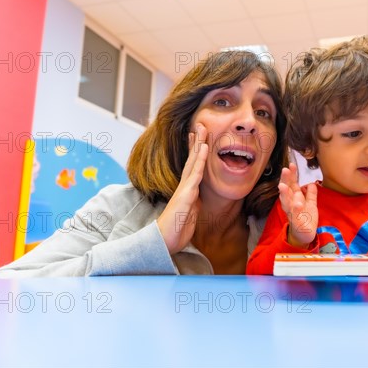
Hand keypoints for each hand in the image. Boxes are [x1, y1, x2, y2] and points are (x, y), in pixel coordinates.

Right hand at [157, 123, 207, 254]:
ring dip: (199, 145)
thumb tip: (196, 199)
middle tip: (200, 125)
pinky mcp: (185, 195)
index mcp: (186, 191)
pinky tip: (204, 149)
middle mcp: (184, 187)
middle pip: (191, 160)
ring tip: (202, 130)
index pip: (191, 167)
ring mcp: (184, 189)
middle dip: (196, 142)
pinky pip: (195, 175)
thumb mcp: (189, 216)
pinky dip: (200, 161)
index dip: (195, 152)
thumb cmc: (175, 231)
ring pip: (193, 163)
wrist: (164, 243)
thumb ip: (193, 205)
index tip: (198, 138)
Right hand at [278, 163, 317, 247]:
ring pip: (286, 202)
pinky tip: (297, 203)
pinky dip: (296, 209)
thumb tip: (311, 183)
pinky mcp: (296, 222)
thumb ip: (311, 194)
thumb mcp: (311, 204)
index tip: (291, 165)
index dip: (291, 175)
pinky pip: (295, 215)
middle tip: (285, 170)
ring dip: (285, 194)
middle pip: (286, 190)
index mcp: (294, 198)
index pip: (291, 184)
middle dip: (285, 180)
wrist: (305, 235)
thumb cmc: (306, 218)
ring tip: (283, 186)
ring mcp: (292, 213)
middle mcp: (290, 204)